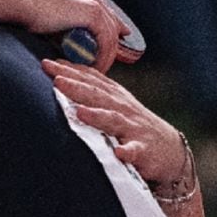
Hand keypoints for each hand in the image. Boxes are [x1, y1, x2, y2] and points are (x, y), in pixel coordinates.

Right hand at [28, 0, 126, 72]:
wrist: (19, 0)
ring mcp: (93, 1)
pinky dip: (103, 57)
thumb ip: (57, 22)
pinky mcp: (92, 13)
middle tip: (107, 62)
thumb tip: (58, 39)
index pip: (101, 10)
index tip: (112, 41)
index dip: (109, 27)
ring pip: (110, 34)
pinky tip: (96, 68)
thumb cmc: (22, 7)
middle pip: (111, 21)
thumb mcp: (44, 12)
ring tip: (97, 71)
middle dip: (113, 43)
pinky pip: (106, 40)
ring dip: (106, 55)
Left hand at [42, 59, 184, 185]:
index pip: (89, 80)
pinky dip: (128, 151)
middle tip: (57, 79)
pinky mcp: (143, 150)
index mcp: (113, 97)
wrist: (169, 149)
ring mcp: (133, 128)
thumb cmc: (133, 125)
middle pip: (97, 95)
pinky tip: (120, 153)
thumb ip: (92, 90)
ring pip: (113, 120)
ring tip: (80, 112)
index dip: (70, 71)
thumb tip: (62, 74)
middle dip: (77, 87)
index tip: (47, 63)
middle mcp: (122, 109)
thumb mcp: (114, 104)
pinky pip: (135, 151)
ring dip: (97, 116)